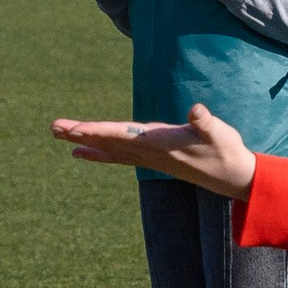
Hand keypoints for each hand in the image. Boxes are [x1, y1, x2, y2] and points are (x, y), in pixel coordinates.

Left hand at [53, 104, 256, 200]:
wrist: (233, 177)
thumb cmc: (227, 151)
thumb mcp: (219, 132)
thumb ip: (205, 122)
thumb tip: (197, 111)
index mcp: (160, 143)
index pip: (123, 135)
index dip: (99, 131)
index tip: (76, 130)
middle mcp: (149, 152)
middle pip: (109, 141)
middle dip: (82, 134)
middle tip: (54, 127)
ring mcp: (149, 157)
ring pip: (110, 148)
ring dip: (85, 141)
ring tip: (60, 135)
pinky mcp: (153, 158)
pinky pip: (119, 155)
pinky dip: (99, 152)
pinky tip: (82, 152)